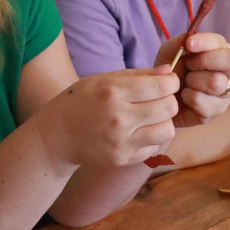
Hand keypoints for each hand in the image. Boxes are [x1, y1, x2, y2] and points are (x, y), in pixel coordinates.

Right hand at [37, 69, 178, 166]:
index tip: (167, 82)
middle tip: (160, 99)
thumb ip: (139, 74)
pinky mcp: (122, 158)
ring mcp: (121, 141)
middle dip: (170, 100)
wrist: (57, 135)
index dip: (171, 82)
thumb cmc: (82, 100)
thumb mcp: (104, 79)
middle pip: (169, 108)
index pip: (162, 86)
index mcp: (113, 92)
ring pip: (167, 130)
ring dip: (164, 122)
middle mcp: (119, 118)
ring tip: (152, 117)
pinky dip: (152, 138)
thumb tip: (168, 71)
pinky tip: (139, 131)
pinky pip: (154, 147)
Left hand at [157, 32, 229, 126]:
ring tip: (186, 81)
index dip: (205, 42)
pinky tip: (185, 96)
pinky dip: (188, 97)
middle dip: (204, 60)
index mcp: (222, 51)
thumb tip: (187, 39)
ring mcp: (227, 92)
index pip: (222, 43)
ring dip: (193, 80)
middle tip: (188, 65)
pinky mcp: (217, 110)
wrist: (162, 97)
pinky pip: (202, 102)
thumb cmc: (171, 70)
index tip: (189, 44)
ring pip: (215, 82)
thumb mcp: (169, 52)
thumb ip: (178, 42)